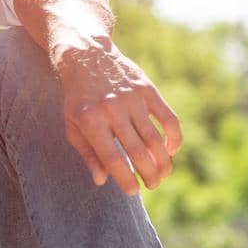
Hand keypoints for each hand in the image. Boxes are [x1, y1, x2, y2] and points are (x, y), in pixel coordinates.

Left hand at [54, 38, 182, 193]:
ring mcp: (132, 99)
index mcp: (91, 120)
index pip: (112, 158)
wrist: (87, 56)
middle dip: (148, 174)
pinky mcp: (148, 90)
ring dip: (162, 161)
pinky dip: (174, 137)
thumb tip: (102, 180)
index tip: (133, 191)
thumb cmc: (78, 98)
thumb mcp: (72, 124)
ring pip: (155, 138)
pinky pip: (169, 118)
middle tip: (153, 185)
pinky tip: (171, 150)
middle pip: (137, 151)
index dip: (125, 178)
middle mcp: (113, 110)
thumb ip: (87, 152)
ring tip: (162, 174)